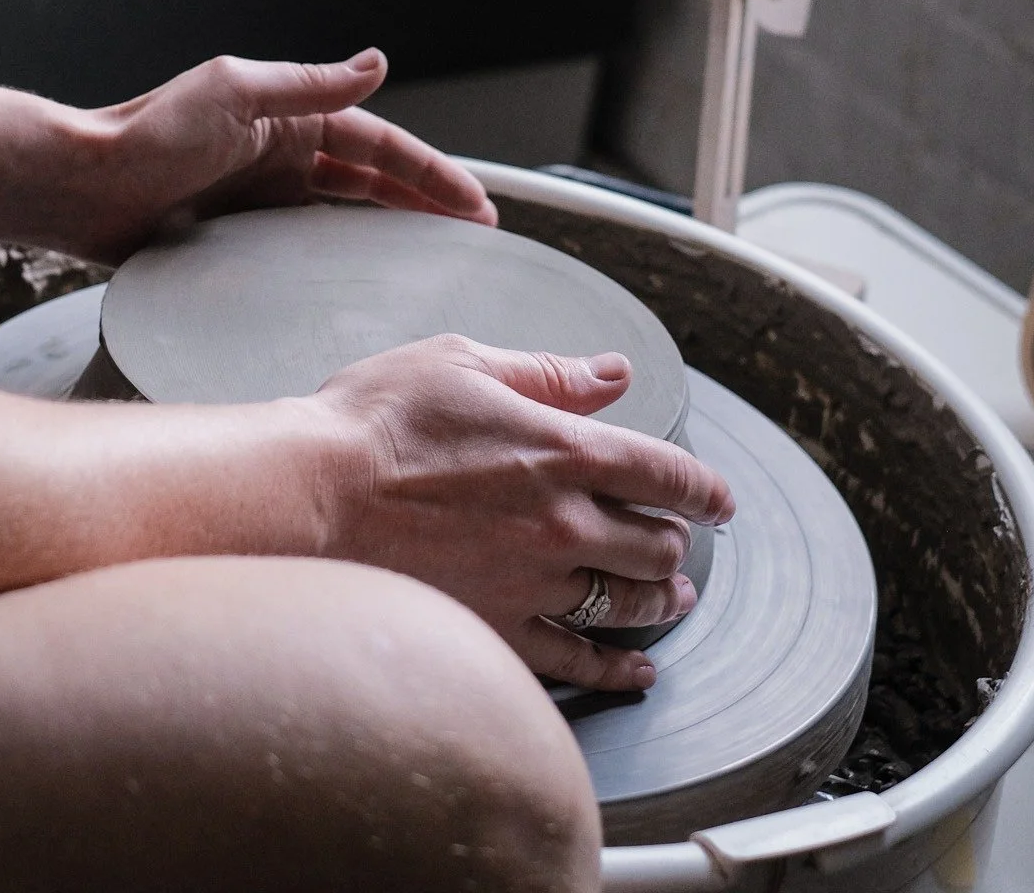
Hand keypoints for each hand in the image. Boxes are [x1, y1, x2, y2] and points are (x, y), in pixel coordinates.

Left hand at [71, 48, 494, 261]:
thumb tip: (376, 62)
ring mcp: (260, 196)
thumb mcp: (234, 93)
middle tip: (475, 232)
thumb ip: (307, 85)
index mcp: (288, 117)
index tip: (474, 200)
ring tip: (433, 258)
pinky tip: (357, 285)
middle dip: (426, 202)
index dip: (431, 173)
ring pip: (344, 216)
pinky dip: (338, 261)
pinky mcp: (235, 234)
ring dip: (390, 230)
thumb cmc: (144, 133)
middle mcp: (280, 153)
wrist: (78, 185)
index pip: (379, 146)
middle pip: (372, 181)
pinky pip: (302, 249)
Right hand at [313, 334, 734, 691]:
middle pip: (655, 543)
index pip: (663, 472)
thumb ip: (549, 373)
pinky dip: (618, 667)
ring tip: (672, 600)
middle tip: (682, 542)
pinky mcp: (498, 630)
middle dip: (678, 542)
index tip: (719, 498)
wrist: (315, 497)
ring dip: (660, 600)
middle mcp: (563, 523)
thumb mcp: (466, 362)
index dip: (703, 486)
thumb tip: (612, 373)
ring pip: (627, 602)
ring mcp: (533, 584)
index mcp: (562, 449)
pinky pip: (578, 660)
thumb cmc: (379, 421)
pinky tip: (636, 671)